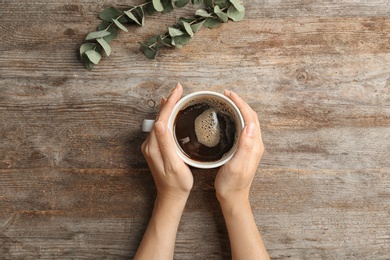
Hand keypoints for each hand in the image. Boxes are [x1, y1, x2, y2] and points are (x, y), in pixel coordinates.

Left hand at [141, 83, 192, 202]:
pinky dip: (167, 117)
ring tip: (176, 97)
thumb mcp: (174, 164)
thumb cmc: (177, 182)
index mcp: (154, 145)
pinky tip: (171, 114)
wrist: (171, 196)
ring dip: (168, 108)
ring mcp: (152, 146)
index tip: (178, 90)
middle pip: (160, 117)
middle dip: (169, 101)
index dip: (170, 102)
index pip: (162, 117)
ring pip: (160, 121)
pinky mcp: (156, 149)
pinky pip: (161, 128)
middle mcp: (150, 144)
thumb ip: (166, 143)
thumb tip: (160, 122)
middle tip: (179, 89)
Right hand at [214, 90, 268, 259]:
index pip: (250, 117)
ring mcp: (251, 147)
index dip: (240, 103)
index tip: (228, 94)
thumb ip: (245, 146)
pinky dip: (237, 118)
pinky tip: (228, 118)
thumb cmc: (232, 184)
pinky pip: (243, 128)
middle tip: (226, 95)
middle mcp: (255, 144)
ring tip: (227, 102)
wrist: (233, 198)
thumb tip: (250, 125)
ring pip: (248, 121)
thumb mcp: (237, 165)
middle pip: (251, 117)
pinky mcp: (245, 150)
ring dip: (239, 109)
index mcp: (254, 146)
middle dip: (240, 103)